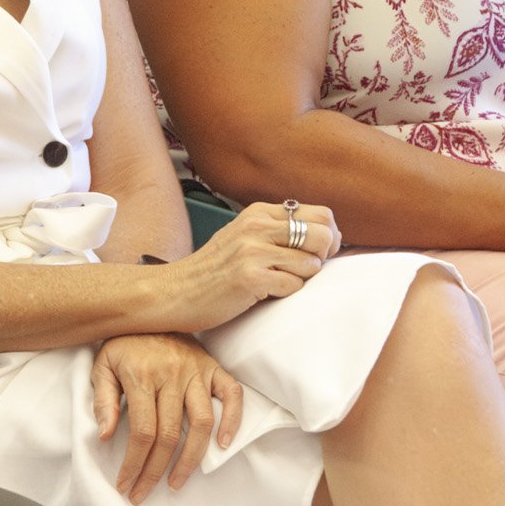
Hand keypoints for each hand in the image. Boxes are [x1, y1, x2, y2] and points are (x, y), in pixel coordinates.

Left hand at [90, 333, 244, 504]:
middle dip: (155, 471)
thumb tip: (106, 436)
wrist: (144, 308)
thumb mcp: (102, 366)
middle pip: (170, 435)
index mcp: (142, 375)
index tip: (125, 485)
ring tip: (175, 482)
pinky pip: (232, 394)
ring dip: (190, 459)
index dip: (135, 464)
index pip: (143, 432)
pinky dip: (233, 420)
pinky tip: (223, 446)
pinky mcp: (213, 367)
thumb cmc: (122, 344)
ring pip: (202, 423)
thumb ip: (102, 401)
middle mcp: (173, 373)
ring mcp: (197, 370)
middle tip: (144, 493)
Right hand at [152, 202, 336, 332]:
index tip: (318, 253)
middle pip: (323, 234)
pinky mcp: (249, 277)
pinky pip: (293, 285)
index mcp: (259, 212)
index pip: (320, 214)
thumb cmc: (214, 270)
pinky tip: (265, 292)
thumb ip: (277, 230)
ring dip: (302, 279)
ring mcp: (252, 251)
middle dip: (324, 257)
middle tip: (307, 270)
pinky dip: (286, 293)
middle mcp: (257, 226)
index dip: (329, 236)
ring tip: (278, 281)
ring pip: (311, 263)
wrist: (175, 291)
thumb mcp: (244, 236)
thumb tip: (329, 234)